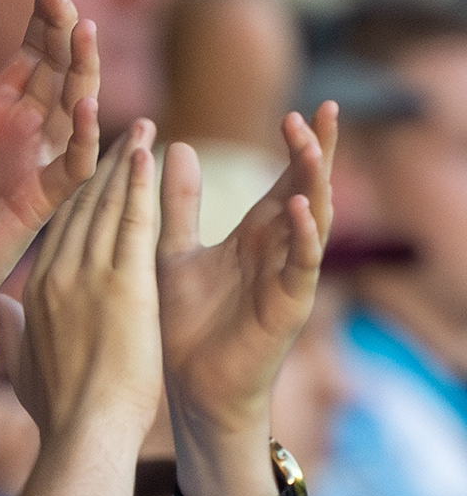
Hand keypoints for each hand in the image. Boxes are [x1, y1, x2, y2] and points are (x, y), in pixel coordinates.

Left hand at [0, 0, 98, 372]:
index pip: (30, 52)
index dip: (43, 17)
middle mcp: (18, 134)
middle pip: (59, 70)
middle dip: (66, 31)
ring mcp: (32, 167)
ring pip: (75, 109)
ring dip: (83, 72)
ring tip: (82, 31)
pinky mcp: (36, 205)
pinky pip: (73, 167)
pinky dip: (85, 138)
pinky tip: (84, 107)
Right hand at [0, 120, 162, 443]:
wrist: (86, 432)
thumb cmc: (60, 410)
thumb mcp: (25, 365)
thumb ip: (10, 331)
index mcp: (35, 292)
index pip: (57, 229)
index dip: (74, 193)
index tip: (88, 164)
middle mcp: (56, 275)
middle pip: (79, 206)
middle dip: (99, 163)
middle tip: (120, 127)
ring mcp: (88, 276)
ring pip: (106, 205)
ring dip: (125, 162)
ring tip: (143, 128)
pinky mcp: (124, 284)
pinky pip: (133, 221)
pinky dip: (140, 184)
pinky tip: (148, 153)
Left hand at [158, 104, 336, 495]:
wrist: (185, 388)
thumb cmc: (183, 324)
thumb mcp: (176, 252)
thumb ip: (179, 203)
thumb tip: (174, 146)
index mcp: (256, 235)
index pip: (285, 178)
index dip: (297, 145)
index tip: (300, 107)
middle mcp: (279, 250)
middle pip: (308, 189)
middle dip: (318, 150)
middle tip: (321, 108)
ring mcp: (288, 276)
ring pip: (313, 219)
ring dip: (314, 181)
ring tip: (311, 143)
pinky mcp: (287, 305)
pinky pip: (301, 264)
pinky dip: (301, 234)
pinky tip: (296, 206)